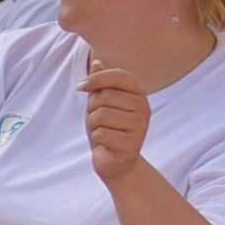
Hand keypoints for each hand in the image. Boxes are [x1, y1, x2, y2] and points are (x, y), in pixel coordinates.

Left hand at [82, 56, 150, 183]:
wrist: (115, 162)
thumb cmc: (108, 129)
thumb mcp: (101, 103)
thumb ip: (100, 83)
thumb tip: (97, 62)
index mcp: (138, 94)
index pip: (119, 75)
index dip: (96, 78)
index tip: (80, 87)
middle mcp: (143, 108)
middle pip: (105, 97)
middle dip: (92, 109)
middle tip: (97, 121)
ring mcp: (140, 127)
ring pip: (101, 115)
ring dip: (93, 125)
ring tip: (102, 132)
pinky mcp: (132, 144)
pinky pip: (102, 133)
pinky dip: (97, 139)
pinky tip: (105, 143)